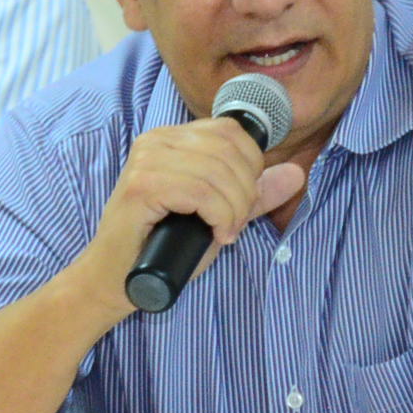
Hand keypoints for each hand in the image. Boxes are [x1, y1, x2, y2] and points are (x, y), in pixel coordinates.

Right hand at [65, 117, 306, 310]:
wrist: (117, 280)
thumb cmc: (164, 248)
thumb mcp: (218, 215)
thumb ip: (254, 194)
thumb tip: (296, 173)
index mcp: (172, 138)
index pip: (232, 132)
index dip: (252, 167)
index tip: (242, 203)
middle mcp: (156, 140)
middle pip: (230, 150)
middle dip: (246, 192)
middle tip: (234, 224)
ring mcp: (146, 161)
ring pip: (219, 172)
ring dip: (234, 209)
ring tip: (224, 232)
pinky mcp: (141, 186)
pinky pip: (202, 192)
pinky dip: (220, 216)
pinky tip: (216, 234)